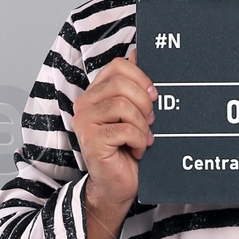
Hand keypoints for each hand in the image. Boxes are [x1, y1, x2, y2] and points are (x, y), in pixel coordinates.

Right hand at [72, 48, 154, 238]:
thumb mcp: (135, 114)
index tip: (153, 97)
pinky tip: (138, 151)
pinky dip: (139, 140)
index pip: (118, 66)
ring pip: (124, 106)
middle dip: (145, 103)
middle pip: (121, 84)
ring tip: (143, 139)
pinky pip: (125, 129)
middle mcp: (85, 105)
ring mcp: (85, 123)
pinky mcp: (91, 141)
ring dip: (142, 125)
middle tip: (150, 122)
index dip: (141, 77)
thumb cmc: (128, 150)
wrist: (118, 186)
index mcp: (95, 94)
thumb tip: (138, 52)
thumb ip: (133, 85)